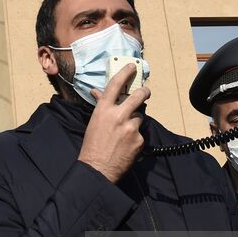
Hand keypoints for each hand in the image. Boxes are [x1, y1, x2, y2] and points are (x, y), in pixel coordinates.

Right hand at [77, 64, 149, 183]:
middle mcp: (118, 115)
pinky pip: (140, 133)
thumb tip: (98, 92)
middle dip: (144, 92)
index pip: (115, 84)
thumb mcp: (94, 122)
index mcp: (103, 109)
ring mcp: (130, 128)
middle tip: (145, 91)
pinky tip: (126, 145)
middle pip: (138, 96)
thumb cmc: (92, 146)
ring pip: (139, 117)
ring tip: (124, 134)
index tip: (132, 67)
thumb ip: (101, 106)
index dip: (125, 72)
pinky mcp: (139, 140)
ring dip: (134, 122)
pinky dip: (135, 137)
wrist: (97, 169)